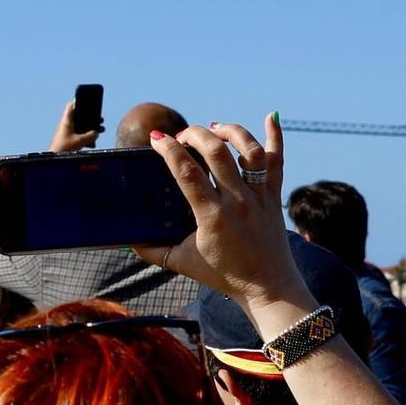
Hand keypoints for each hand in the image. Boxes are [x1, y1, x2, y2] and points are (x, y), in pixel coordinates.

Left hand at [50, 98, 101, 152]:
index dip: (79, 101)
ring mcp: (66, 133)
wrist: (53, 160)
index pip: (71, 106)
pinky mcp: (67, 141)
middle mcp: (66, 125)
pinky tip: (93, 145)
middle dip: (90, 119)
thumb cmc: (63, 148)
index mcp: (67, 121)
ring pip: (80, 128)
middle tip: (100, 119)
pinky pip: (79, 137)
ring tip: (100, 131)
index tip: (88, 100)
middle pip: (79, 117)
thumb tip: (96, 132)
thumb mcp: (80, 141)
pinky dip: (86, 139)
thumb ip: (90, 136)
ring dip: (90, 130)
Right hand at [133, 117, 307, 314]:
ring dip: (230, 132)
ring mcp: (259, 197)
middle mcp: (237, 202)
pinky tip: (269, 117)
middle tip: (182, 137)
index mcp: (212, 216)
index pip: (187, 173)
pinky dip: (275, 136)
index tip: (157, 138)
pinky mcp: (273, 196)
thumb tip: (127, 241)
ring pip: (249, 151)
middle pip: (217, 153)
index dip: (170, 151)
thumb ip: (153, 252)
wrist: (269, 287)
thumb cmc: (225, 276)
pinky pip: (278, 160)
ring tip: (214, 128)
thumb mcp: (184, 263)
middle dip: (195, 135)